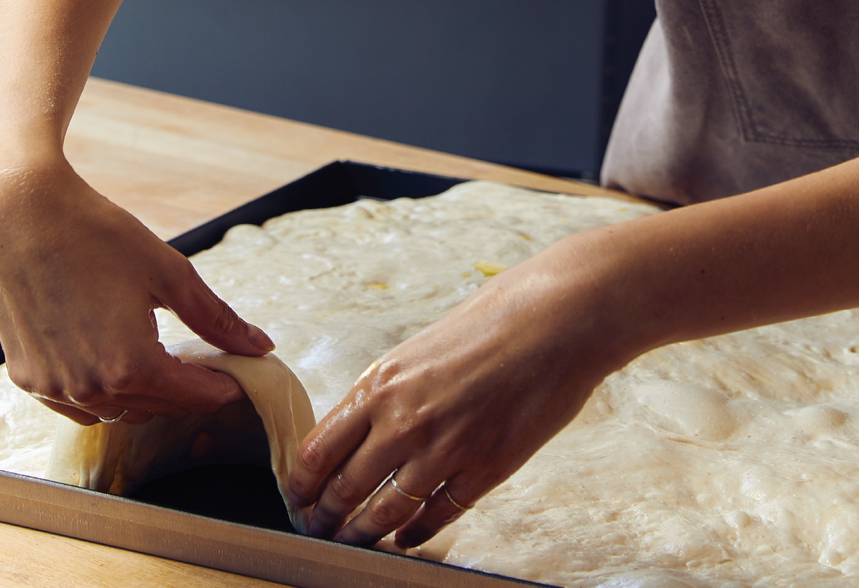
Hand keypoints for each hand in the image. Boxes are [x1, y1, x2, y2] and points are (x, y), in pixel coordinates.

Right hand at [0, 159, 272, 425]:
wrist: (18, 214)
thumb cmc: (96, 234)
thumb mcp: (169, 272)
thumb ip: (216, 317)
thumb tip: (260, 346)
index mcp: (130, 366)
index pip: (192, 397)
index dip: (222, 388)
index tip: (240, 377)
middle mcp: (89, 388)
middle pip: (156, 408)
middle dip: (188, 391)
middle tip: (208, 366)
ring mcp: (52, 388)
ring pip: (116, 411)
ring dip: (146, 395)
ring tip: (167, 361)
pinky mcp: (26, 377)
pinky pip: (77, 405)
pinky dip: (104, 395)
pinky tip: (117, 365)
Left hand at [289, 231, 632, 550]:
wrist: (561, 316)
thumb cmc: (499, 317)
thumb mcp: (424, 344)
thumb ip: (392, 388)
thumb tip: (366, 424)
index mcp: (383, 382)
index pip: (318, 451)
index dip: (302, 484)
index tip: (298, 497)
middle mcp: (405, 421)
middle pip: (345, 491)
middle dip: (325, 518)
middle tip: (318, 530)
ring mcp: (446, 450)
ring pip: (386, 514)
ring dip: (364, 534)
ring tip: (354, 542)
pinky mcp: (485, 470)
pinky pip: (438, 515)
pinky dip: (417, 532)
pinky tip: (409, 536)